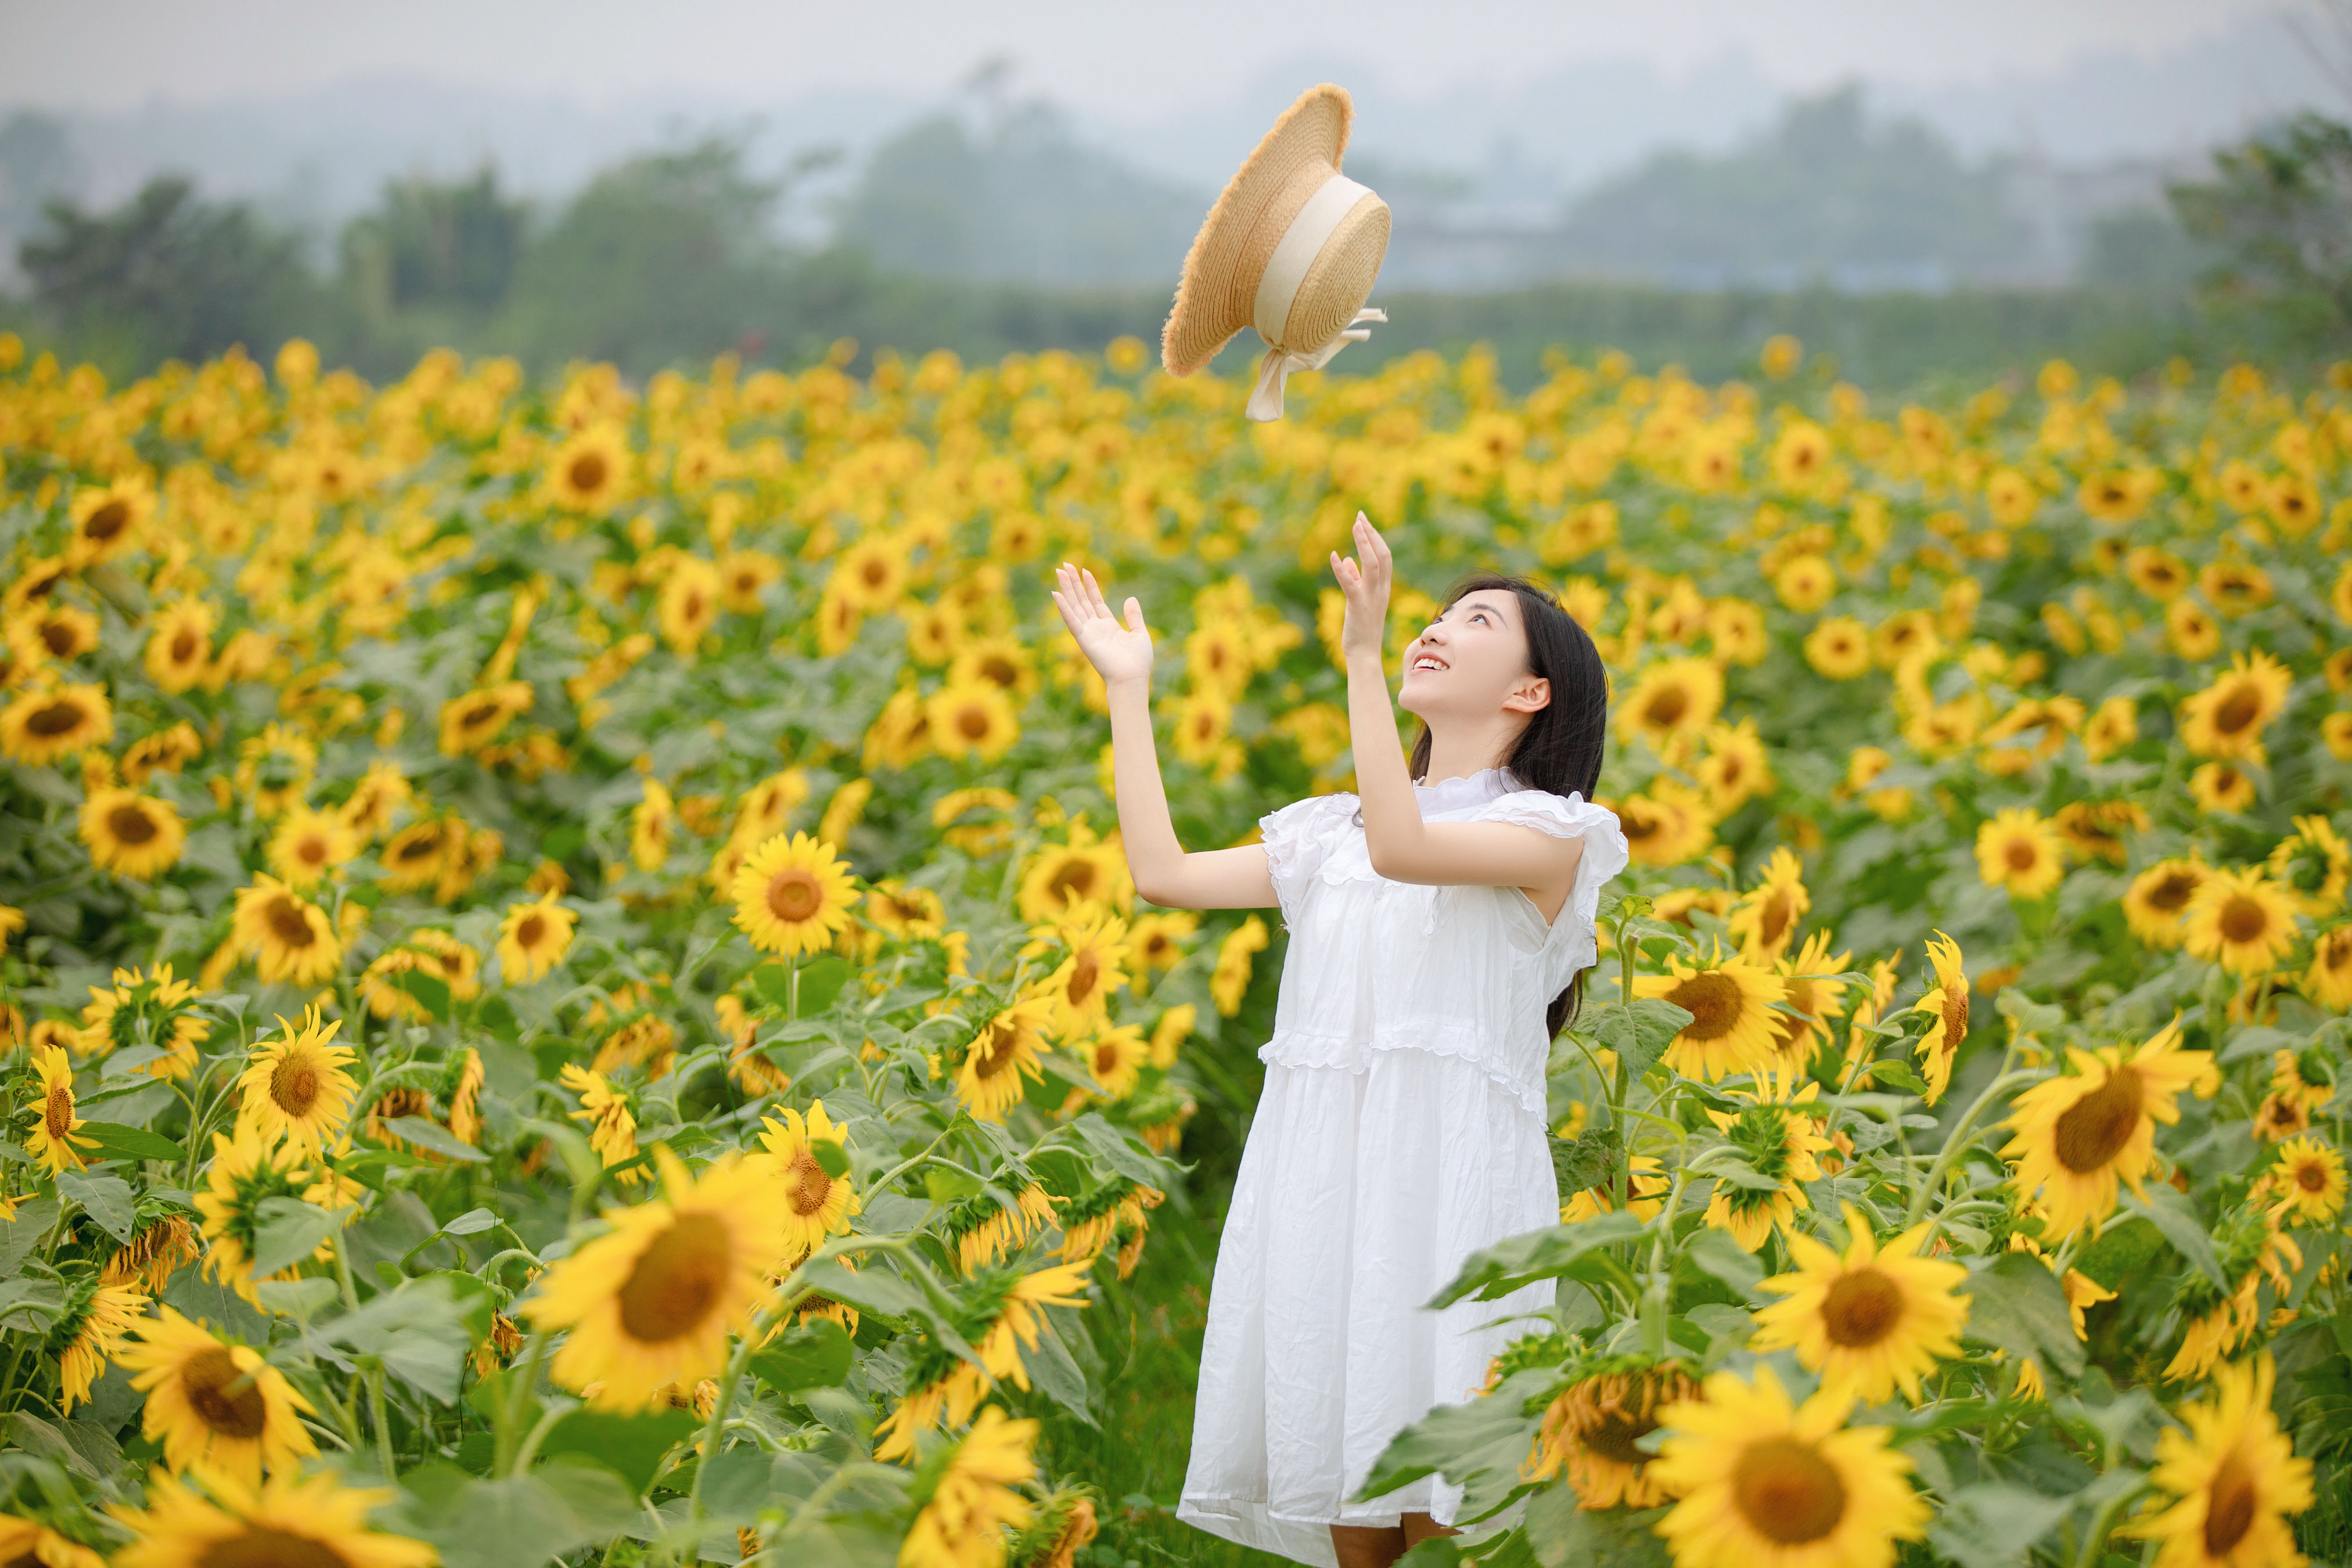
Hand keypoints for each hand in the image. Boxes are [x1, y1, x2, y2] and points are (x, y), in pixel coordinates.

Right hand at [1051, 561, 1153, 685]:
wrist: (1132, 678)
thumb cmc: (1138, 662)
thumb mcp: (1140, 633)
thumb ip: (1134, 616)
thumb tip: (1130, 598)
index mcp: (1108, 626)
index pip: (1096, 601)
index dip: (1090, 586)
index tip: (1084, 570)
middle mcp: (1095, 628)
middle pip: (1081, 600)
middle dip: (1073, 583)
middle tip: (1064, 565)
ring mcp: (1088, 633)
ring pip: (1074, 606)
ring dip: (1066, 589)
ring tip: (1059, 572)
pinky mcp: (1084, 639)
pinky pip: (1072, 620)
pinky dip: (1064, 608)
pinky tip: (1056, 594)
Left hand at [1330, 512, 1392, 662]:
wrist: (1364, 654)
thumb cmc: (1361, 629)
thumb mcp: (1359, 600)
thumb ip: (1355, 579)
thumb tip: (1347, 561)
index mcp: (1383, 588)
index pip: (1384, 556)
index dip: (1375, 537)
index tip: (1364, 521)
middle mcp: (1381, 590)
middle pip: (1382, 555)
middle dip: (1371, 533)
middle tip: (1360, 515)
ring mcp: (1371, 597)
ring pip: (1373, 564)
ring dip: (1364, 543)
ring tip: (1355, 525)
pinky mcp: (1358, 606)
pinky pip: (1351, 584)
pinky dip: (1341, 569)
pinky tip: (1333, 555)